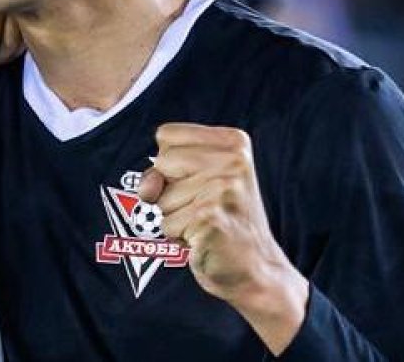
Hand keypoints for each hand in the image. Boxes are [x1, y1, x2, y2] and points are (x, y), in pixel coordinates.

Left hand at [138, 123, 307, 354]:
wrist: (257, 269)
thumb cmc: (221, 221)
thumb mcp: (195, 180)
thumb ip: (163, 170)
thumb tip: (147, 188)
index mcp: (233, 141)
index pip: (166, 134)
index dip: (170, 164)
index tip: (198, 181)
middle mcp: (233, 160)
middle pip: (161, 162)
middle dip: (170, 191)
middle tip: (202, 206)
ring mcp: (224, 189)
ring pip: (161, 197)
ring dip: (175, 217)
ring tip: (204, 223)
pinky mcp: (211, 217)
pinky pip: (167, 224)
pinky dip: (179, 237)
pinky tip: (205, 238)